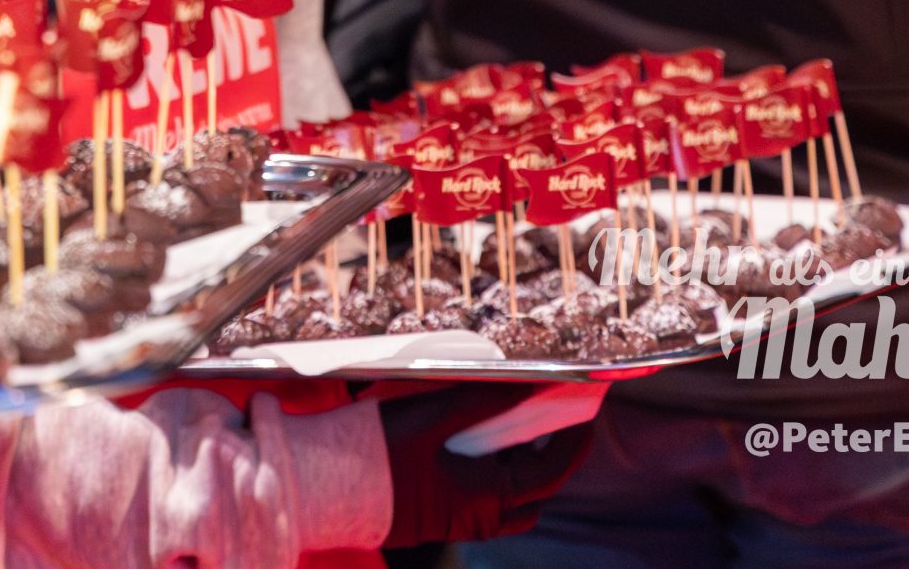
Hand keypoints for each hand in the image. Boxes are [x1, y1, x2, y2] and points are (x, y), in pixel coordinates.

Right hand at [380, 382, 596, 545]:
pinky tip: (473, 446)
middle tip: (548, 418)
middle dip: (550, 458)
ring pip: (511, 504)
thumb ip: (481, 402)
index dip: (572, 440)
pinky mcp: (441, 520)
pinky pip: (484, 504)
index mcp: (487, 500)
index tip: (584, 410)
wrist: (324, 490)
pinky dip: (493, 477)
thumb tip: (526, 384)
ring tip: (510, 429)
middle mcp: (480, 520)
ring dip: (521, 471)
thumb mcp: (431, 418)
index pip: (551, 471)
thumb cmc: (375, 456)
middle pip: (535, 493)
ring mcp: (460, 524)